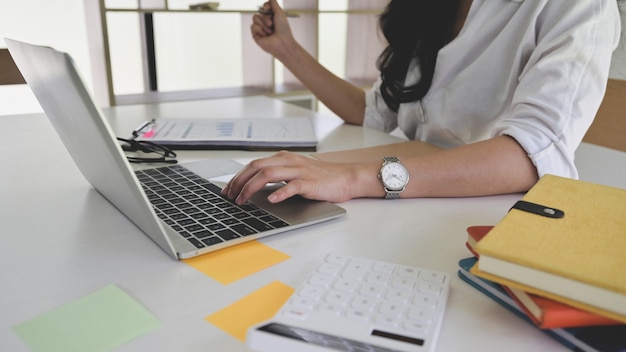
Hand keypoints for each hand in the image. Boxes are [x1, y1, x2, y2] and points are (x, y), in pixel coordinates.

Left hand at [222, 151, 370, 204]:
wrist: (346, 177)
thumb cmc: (321, 178)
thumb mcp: (296, 172)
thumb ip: (278, 176)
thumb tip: (255, 187)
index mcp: (284, 158)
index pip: (254, 164)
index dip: (237, 177)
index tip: (228, 190)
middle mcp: (289, 161)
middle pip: (256, 167)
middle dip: (239, 182)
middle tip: (229, 196)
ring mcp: (299, 171)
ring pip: (268, 175)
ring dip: (251, 188)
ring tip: (242, 200)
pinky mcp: (309, 182)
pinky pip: (291, 186)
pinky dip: (279, 193)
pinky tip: (271, 200)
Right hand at [251, 0, 294, 56]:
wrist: (282, 42)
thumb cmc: (283, 29)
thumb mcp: (280, 13)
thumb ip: (273, 3)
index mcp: (272, 17)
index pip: (264, 7)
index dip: (265, 6)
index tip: (267, 8)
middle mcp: (266, 23)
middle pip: (259, 12)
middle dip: (265, 17)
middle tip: (271, 24)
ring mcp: (260, 29)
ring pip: (255, 18)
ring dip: (263, 24)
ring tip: (270, 31)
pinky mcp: (256, 35)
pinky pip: (253, 26)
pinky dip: (260, 29)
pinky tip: (265, 35)